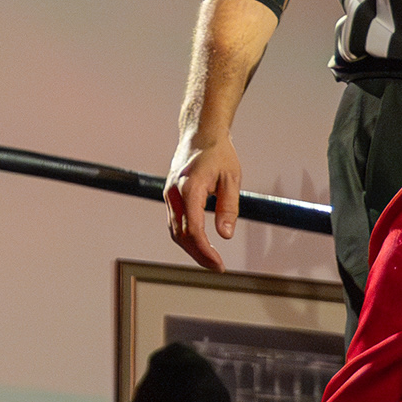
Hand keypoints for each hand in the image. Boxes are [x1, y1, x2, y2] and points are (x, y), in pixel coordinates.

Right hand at [166, 131, 244, 269]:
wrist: (200, 134)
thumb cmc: (218, 153)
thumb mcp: (231, 179)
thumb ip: (229, 207)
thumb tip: (225, 234)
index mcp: (189, 188)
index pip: (193, 229)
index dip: (205, 250)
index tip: (219, 263)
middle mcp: (174, 193)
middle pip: (181, 235)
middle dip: (198, 255)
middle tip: (216, 266)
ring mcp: (169, 195)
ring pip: (174, 231)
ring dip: (191, 248)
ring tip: (210, 259)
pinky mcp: (171, 196)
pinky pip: (174, 223)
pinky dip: (185, 237)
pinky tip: (199, 244)